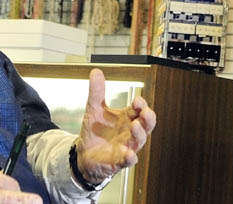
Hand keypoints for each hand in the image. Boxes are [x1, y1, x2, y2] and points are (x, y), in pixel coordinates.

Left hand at [76, 68, 156, 183]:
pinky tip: (130, 154)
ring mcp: (127, 146)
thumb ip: (97, 92)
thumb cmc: (95, 131)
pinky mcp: (119, 161)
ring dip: (140, 134)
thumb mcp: (94, 109)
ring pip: (140, 140)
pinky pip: (129, 160)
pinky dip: (130, 158)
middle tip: (145, 112)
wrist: (84, 154)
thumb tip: (96, 71)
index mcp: (127, 118)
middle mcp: (130, 132)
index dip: (140, 104)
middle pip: (146, 124)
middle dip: (148, 118)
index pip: (139, 109)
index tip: (137, 100)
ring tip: (135, 126)